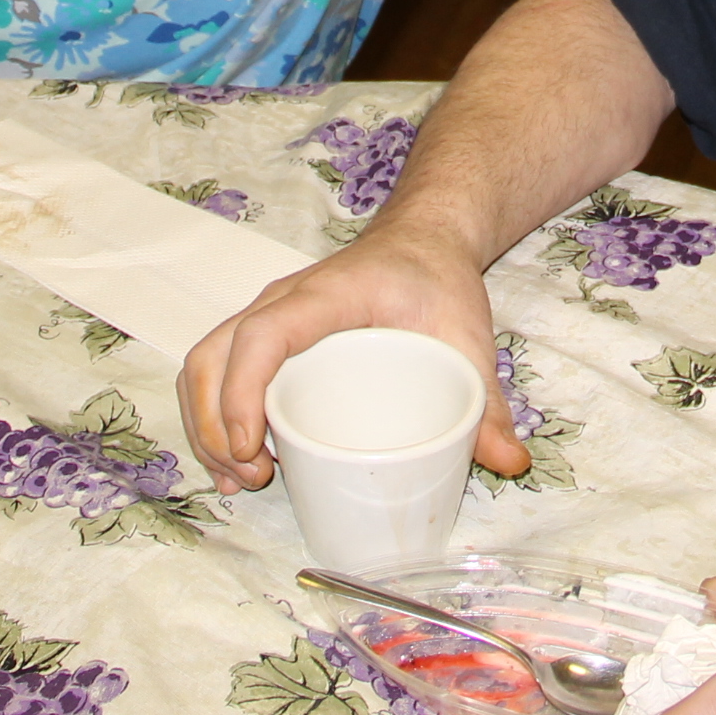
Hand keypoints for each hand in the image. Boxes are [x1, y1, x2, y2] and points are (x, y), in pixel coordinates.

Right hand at [178, 221, 528, 494]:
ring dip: (206, 423)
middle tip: (250, 477)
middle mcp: (282, 301)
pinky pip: (216, 366)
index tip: (251, 447)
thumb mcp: (468, 335)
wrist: (423, 237)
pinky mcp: (266, 330)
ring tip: (241, 477)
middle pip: (212, 356)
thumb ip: (488, 401)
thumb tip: (510, 463)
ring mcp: (267, 313)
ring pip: (204, 363)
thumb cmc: (437, 280)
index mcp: (324, 296)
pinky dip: (212, 412)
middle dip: (213, 424)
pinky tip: (236, 458)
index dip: (242, 393)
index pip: (262, 336)